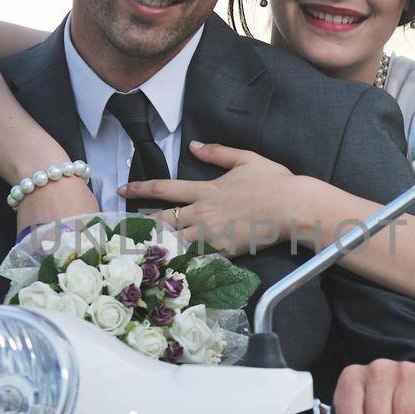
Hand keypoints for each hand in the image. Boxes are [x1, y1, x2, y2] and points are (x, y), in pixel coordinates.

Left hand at [120, 142, 293, 253]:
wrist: (291, 207)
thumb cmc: (274, 182)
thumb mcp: (246, 159)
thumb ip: (217, 152)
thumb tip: (193, 146)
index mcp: (205, 189)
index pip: (164, 188)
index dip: (140, 189)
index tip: (123, 191)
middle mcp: (202, 212)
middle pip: (162, 219)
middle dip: (141, 223)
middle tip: (124, 229)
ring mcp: (210, 234)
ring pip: (174, 241)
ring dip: (157, 244)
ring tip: (139, 250)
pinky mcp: (221, 251)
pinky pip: (195, 258)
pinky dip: (179, 262)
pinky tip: (167, 267)